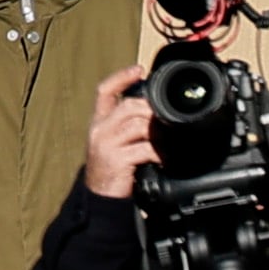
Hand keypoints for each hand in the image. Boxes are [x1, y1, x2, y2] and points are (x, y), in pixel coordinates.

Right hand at [82, 65, 155, 204]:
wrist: (100, 200)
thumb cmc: (112, 172)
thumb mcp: (116, 144)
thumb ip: (130, 128)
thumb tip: (157, 116)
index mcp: (99, 123)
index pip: (105, 91)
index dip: (121, 77)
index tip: (138, 69)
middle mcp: (100, 130)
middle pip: (128, 105)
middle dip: (151, 109)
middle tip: (167, 118)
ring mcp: (106, 144)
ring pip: (138, 124)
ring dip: (159, 132)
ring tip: (169, 141)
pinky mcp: (116, 160)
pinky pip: (144, 148)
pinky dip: (160, 153)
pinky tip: (165, 159)